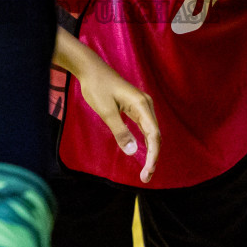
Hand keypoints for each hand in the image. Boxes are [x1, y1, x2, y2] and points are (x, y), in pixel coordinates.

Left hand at [74, 56, 160, 183]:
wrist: (91, 70)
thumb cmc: (97, 88)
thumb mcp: (106, 112)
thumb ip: (120, 132)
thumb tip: (133, 152)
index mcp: (141, 105)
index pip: (154, 135)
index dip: (153, 156)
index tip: (147, 172)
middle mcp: (146, 105)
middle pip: (155, 135)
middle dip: (153, 157)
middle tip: (145, 177)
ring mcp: (142, 105)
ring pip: (151, 132)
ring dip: (150, 151)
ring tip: (145, 170)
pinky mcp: (135, 107)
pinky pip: (145, 127)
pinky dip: (145, 141)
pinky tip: (143, 152)